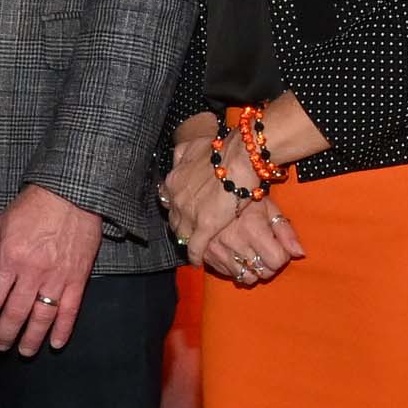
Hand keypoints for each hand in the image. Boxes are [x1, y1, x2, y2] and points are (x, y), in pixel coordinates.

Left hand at [0, 184, 104, 353]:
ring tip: (24, 352)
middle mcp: (32, 271)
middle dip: (4, 333)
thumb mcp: (1, 227)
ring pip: (42, 317)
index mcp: (10, 258)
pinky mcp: (79, 278)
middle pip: (15, 312)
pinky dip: (63, 329)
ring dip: (32, 338)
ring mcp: (57, 276)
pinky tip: (56, 343)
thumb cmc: (33, 206)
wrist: (72, 192)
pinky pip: (71, 310)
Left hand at [158, 112, 235, 253]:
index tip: (183, 211)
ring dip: (187, 240)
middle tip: (189, 230)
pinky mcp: (204, 227)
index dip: (176, 208)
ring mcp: (189, 214)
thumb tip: (176, 154)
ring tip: (194, 246)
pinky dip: (195, 256)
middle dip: (180, 225)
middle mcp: (176, 198)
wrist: (238, 155)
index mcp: (173, 180)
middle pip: (173, 219)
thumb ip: (182, 153)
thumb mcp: (193, 146)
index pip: (168, 201)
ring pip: (182, 234)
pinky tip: (198, 261)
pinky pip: (195, 247)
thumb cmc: (221, 148)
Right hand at [197, 197, 303, 287]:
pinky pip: (230, 275)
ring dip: (254, 269)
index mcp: (251, 226)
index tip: (277, 245)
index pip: (277, 260)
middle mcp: (234, 241)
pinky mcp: (207, 256)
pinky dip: (237, 269)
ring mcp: (218, 250)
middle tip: (266, 250)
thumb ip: (286, 231)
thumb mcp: (268, 208)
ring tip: (252, 253)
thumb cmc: (244, 197)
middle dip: (269, 264)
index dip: (282, 254)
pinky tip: (237, 255)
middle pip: (264, 272)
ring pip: (247, 278)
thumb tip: (300, 253)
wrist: (211, 191)